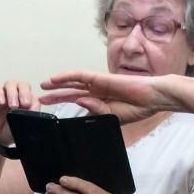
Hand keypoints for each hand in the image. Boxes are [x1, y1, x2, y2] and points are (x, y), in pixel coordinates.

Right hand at [0, 81, 38, 146]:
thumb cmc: (10, 130)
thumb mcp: (22, 127)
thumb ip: (29, 117)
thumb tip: (34, 109)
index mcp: (27, 102)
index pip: (32, 95)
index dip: (32, 99)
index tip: (30, 108)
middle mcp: (17, 95)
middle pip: (23, 85)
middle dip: (24, 93)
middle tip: (24, 104)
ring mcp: (5, 94)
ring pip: (10, 84)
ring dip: (12, 93)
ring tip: (13, 106)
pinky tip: (1, 102)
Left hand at [40, 70, 167, 122]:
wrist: (152, 98)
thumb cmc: (137, 108)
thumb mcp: (112, 117)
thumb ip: (95, 112)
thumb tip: (80, 103)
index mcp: (100, 102)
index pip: (78, 102)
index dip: (65, 106)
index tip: (52, 112)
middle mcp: (97, 91)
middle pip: (71, 92)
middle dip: (56, 95)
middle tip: (40, 99)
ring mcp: (98, 84)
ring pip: (73, 82)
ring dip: (57, 83)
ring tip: (43, 86)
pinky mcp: (101, 78)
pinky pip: (80, 75)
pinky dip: (67, 76)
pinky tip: (55, 79)